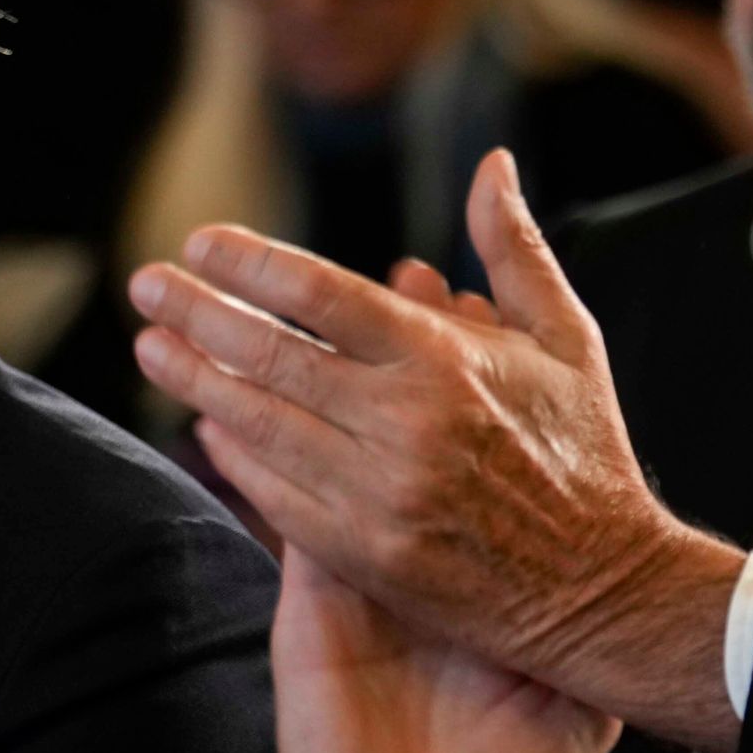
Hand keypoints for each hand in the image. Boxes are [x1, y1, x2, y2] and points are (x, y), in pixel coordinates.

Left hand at [130, 150, 745, 752]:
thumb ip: (513, 248)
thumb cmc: (586, 454)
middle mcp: (405, 423)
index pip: (321, 295)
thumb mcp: (567, 338)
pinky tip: (208, 428)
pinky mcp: (369, 556)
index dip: (251, 264)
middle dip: (197, 315)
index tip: (200, 244)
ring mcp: (381, 494)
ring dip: (196, 383)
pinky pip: (279, 496)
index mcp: (447, 359)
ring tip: (152, 346)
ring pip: (261, 426)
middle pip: (271, 356)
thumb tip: (491, 162)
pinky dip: (238, 457)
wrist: (607, 589)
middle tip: (145, 284)